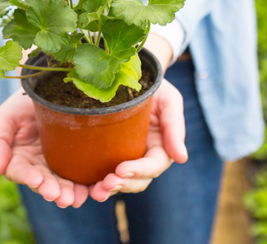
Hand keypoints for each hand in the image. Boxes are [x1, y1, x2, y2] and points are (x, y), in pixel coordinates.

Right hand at [0, 89, 89, 207]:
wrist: (48, 87)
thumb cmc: (23, 102)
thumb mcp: (6, 116)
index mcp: (18, 158)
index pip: (20, 172)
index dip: (27, 177)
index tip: (36, 179)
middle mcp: (37, 165)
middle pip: (43, 182)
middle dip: (51, 189)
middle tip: (61, 196)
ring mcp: (56, 163)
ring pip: (60, 184)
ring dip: (67, 193)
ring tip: (74, 197)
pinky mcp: (74, 160)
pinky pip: (78, 176)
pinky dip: (83, 185)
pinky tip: (87, 190)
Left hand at [89, 79, 187, 201]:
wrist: (132, 75)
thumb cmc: (155, 88)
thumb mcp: (169, 101)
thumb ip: (175, 127)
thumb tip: (182, 158)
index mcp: (161, 148)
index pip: (153, 165)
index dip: (139, 170)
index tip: (121, 169)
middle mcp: (144, 157)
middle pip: (137, 180)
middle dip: (123, 185)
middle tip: (105, 184)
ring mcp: (127, 157)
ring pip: (121, 181)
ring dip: (108, 189)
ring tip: (94, 192)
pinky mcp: (110, 154)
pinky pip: (104, 172)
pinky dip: (95, 182)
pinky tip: (85, 186)